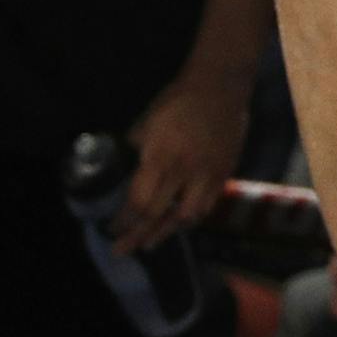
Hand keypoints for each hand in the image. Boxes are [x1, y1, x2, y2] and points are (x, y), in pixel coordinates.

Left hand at [115, 73, 247, 255]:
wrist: (219, 87)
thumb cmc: (177, 101)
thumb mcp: (146, 123)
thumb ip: (136, 151)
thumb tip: (125, 169)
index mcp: (161, 158)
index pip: (139, 201)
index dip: (124, 220)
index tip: (112, 230)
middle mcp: (185, 172)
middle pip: (159, 215)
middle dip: (137, 235)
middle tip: (122, 250)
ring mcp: (208, 174)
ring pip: (187, 217)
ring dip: (165, 233)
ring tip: (150, 244)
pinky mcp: (225, 172)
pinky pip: (208, 205)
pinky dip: (192, 218)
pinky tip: (180, 223)